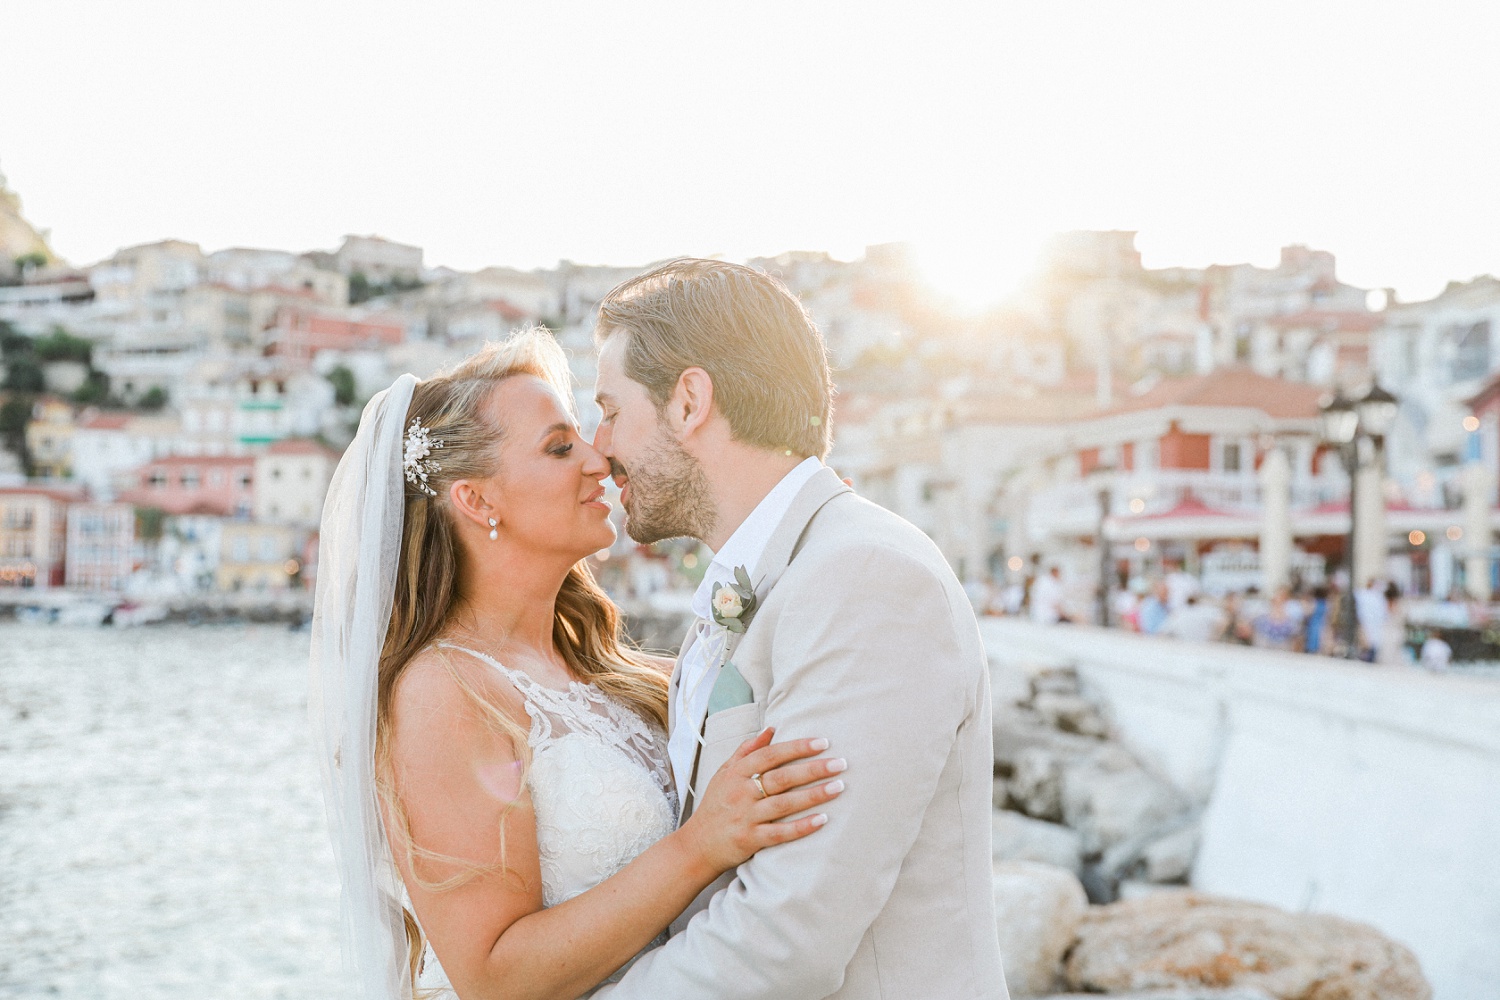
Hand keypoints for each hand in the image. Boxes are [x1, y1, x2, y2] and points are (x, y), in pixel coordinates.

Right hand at [678, 728, 845, 873]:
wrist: (697, 845)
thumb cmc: (716, 805)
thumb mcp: (724, 773)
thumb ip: (747, 750)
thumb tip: (771, 728)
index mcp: (736, 773)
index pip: (770, 755)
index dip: (797, 747)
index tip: (823, 742)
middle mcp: (741, 793)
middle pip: (782, 777)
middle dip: (813, 769)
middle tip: (840, 763)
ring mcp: (746, 817)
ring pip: (784, 804)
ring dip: (814, 795)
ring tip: (839, 787)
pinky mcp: (750, 840)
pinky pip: (780, 833)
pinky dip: (802, 827)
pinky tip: (823, 820)